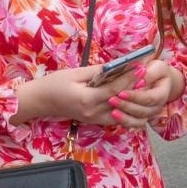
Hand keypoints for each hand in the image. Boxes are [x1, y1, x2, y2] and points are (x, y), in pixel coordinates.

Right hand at [25, 65, 140, 125]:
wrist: (39, 101)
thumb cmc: (54, 84)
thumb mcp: (76, 73)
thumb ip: (97, 72)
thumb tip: (116, 66)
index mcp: (87, 100)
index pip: (115, 89)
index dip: (129, 78)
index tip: (140, 67)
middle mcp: (93, 113)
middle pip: (121, 101)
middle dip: (134, 87)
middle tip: (146, 74)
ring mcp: (94, 120)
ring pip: (121, 113)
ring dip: (132, 100)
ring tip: (142, 85)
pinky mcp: (94, 121)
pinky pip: (114, 117)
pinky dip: (124, 107)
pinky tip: (131, 97)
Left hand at [104, 60, 183, 128]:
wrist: (156, 79)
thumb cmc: (155, 71)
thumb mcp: (156, 67)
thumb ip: (150, 73)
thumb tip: (140, 78)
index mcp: (162, 94)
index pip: (150, 98)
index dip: (136, 96)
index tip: (121, 92)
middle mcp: (157, 107)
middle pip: (143, 111)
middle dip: (127, 106)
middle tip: (112, 100)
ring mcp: (149, 114)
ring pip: (138, 121)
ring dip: (124, 116)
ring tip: (112, 110)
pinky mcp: (140, 118)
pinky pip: (133, 124)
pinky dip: (124, 121)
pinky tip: (114, 115)